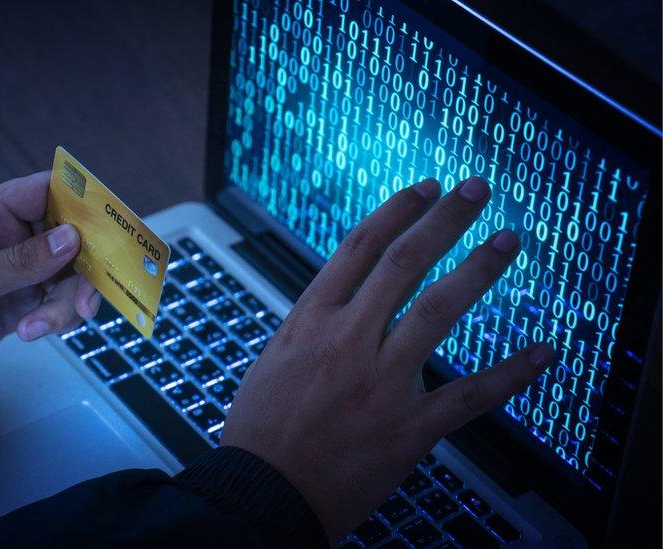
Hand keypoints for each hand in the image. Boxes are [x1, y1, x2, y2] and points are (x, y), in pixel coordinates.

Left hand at [0, 171, 99, 395]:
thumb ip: (16, 264)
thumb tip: (71, 238)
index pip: (46, 190)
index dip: (83, 200)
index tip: (111, 226)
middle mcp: (9, 236)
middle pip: (72, 235)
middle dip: (85, 268)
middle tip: (87, 302)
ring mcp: (19, 269)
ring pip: (71, 274)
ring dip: (68, 302)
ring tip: (38, 329)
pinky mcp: (24, 300)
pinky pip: (60, 301)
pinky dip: (58, 318)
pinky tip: (32, 334)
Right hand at [220, 177, 554, 540]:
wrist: (261, 493)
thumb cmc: (261, 431)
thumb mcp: (275, 359)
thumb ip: (315, 326)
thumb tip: (348, 299)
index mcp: (309, 321)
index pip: (360, 247)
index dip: (398, 211)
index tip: (426, 189)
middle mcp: (346, 341)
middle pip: (404, 263)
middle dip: (445, 219)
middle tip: (477, 190)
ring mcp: (378, 383)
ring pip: (439, 311)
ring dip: (479, 269)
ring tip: (507, 240)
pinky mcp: (406, 430)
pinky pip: (470, 395)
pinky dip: (512, 373)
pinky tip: (543, 352)